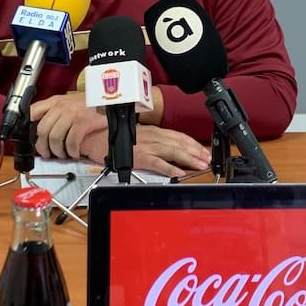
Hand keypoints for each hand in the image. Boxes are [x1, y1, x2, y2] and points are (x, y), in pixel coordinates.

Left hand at [29, 92, 106, 159]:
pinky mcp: (82, 123)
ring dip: (57, 151)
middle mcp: (61, 107)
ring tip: (62, 154)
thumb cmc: (91, 102)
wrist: (109, 100)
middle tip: (47, 153)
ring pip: (55, 138)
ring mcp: (71, 114)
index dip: (27, 127)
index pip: (33, 112)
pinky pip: (71, 142)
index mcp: (56, 101)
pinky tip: (74, 153)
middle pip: (42, 130)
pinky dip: (71, 151)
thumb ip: (56, 110)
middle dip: (42, 146)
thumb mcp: (69, 101)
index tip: (29, 138)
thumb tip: (44, 126)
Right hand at [79, 124, 210, 177]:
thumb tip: (170, 149)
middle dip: (196, 152)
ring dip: (189, 159)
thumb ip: (155, 140)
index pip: (179, 136)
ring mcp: (147, 147)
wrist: (98, 137)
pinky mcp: (139, 157)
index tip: (204, 151)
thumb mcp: (140, 134)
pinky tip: (179, 173)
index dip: (194, 144)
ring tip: (200, 166)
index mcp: (154, 131)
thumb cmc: (117, 136)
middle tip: (208, 160)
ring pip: (173, 152)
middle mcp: (153, 137)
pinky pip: (158, 163)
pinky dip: (170, 168)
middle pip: (180, 144)